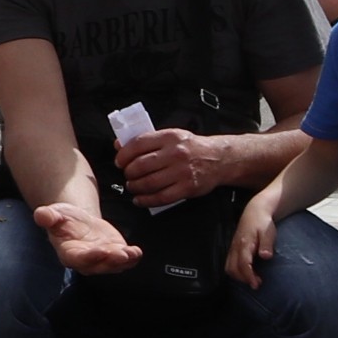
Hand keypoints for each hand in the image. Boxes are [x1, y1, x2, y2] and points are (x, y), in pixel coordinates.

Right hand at [32, 202, 141, 274]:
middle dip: (111, 261)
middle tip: (122, 254)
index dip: (91, 256)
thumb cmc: (63, 220)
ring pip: (114, 264)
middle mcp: (87, 261)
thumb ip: (48, 216)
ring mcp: (102, 259)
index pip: (80, 259)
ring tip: (132, 253)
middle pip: (99, 265)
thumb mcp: (54, 214)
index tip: (101, 251)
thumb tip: (40, 214)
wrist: (77, 222)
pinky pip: (124, 259)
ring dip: (124, 261)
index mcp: (70, 253)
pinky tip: (137, 252)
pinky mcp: (114, 254)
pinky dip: (132, 257)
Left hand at [113, 128, 227, 209]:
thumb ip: (147, 140)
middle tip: (127, 175)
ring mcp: (181, 172)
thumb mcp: (171, 136)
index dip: (124, 155)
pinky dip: (146, 200)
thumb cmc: (192, 148)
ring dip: (134, 187)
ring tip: (132, 186)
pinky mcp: (187, 188)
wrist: (218, 158)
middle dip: (128, 172)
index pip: (138, 144)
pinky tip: (140, 199)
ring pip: (148, 183)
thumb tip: (119, 145)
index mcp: (169, 137)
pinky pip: (161, 197)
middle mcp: (175, 154)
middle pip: (140, 165)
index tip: (119, 161)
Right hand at [225, 196, 279, 289]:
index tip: (256, 284)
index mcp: (245, 243)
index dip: (249, 276)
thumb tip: (265, 256)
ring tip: (251, 279)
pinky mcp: (232, 249)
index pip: (243, 263)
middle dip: (243, 279)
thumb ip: (266, 244)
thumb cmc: (263, 222)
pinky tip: (246, 273)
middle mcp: (236, 247)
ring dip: (238, 276)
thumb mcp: (268, 231)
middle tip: (256, 284)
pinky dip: (236, 272)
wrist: (255, 211)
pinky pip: (229, 264)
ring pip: (229, 267)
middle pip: (233, 268)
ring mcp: (232, 248)